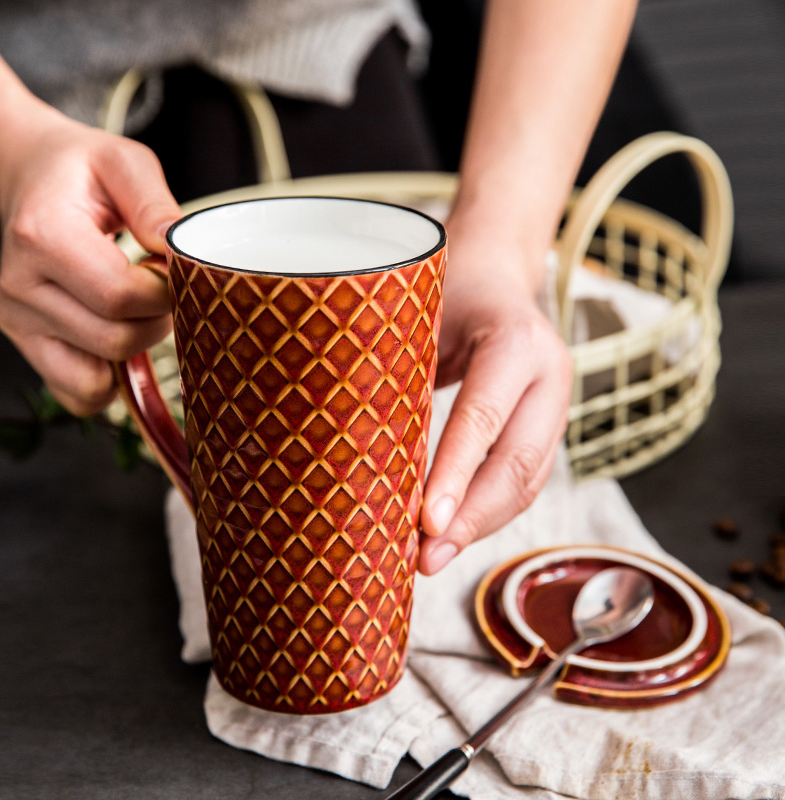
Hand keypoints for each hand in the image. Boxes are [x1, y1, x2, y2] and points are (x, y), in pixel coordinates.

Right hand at [0, 106, 179, 415]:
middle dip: (157, 322)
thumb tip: (179, 249)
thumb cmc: (80, 172)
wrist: (30, 179)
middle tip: (160, 291)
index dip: (163, 293)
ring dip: (136, 350)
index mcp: (43, 236)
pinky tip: (119, 336)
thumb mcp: (123, 163)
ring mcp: (19, 321)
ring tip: (137, 310)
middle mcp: (22, 286)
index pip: (119, 296)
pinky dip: (112, 379)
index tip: (172, 271)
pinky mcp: (27, 345)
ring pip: (99, 377)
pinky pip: (79, 394)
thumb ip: (154, 202)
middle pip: (115, 340)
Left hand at [418, 219, 571, 573]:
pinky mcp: (548, 427)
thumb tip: (356, 453)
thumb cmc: (443, 295)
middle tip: (427, 558)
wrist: (493, 280)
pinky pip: (526, 479)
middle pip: (518, 461)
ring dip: (481, 525)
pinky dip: (490, 512)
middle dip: (471, 518)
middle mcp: (549, 372)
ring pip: (528, 481)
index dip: (454, 472)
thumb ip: (402, 373)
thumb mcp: (419, 317)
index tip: (425, 523)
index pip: (483, 415)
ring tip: (434, 558)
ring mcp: (557, 403)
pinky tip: (455, 534)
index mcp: (515, 339)